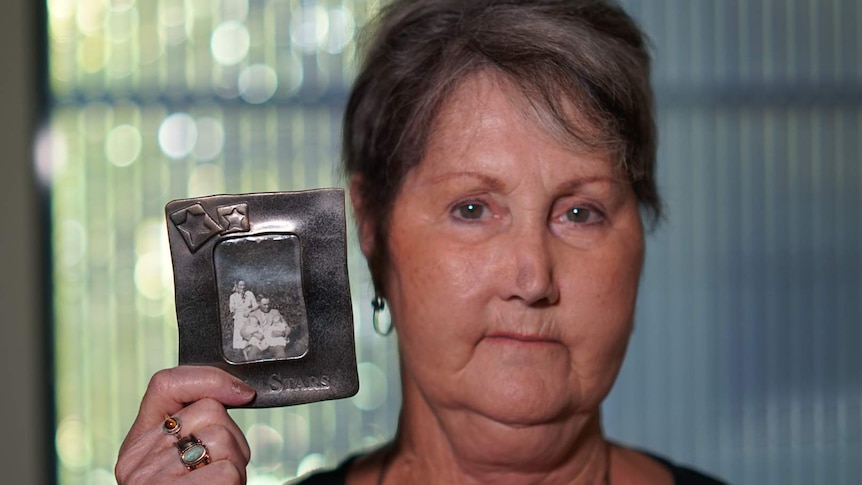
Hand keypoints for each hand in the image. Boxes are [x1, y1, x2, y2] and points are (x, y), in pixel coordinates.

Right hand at [116, 366, 255, 483]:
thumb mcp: (183, 463)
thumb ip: (193, 430)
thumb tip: (237, 392)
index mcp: (136, 446)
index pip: (165, 384)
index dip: (210, 379)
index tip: (242, 392)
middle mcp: (137, 460)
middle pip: (209, 410)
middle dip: (231, 438)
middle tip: (220, 467)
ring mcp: (152, 478)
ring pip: (222, 437)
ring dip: (236, 463)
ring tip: (219, 483)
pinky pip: (228, 469)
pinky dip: (236, 482)